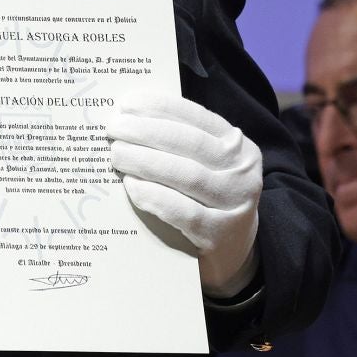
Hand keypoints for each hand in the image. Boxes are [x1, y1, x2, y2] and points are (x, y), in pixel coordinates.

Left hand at [105, 87, 262, 294]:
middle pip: (189, 143)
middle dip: (146, 131)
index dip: (160, 107)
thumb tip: (130, 115)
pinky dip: (154, 196)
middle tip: (113, 128)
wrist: (233, 252)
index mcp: (238, 146)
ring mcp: (234, 204)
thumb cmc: (207, 199)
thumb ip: (180, 143)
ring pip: (186, 174)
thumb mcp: (207, 165)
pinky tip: (131, 186)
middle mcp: (242, 172)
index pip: (197, 118)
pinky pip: (182, 211)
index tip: (127, 103)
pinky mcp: (219, 235)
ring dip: (145, 161)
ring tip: (116, 154)